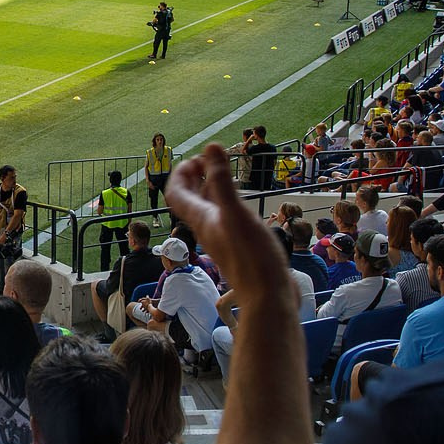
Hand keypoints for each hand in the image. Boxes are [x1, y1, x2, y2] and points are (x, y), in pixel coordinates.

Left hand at [165, 144, 295, 317]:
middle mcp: (207, 228)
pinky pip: (225, 219)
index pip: (176, 193)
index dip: (180, 173)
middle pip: (190, 199)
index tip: (199, 159)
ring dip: (211, 188)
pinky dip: (228, 203)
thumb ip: (222, 181)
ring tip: (224, 174)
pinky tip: (242, 202)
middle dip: (194, 177)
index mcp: (201, 219)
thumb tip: (209, 147)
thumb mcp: (236, 213)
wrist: (267, 296)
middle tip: (209, 161)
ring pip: (208, 208)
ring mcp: (222, 238)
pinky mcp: (237, 246)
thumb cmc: (252, 257)